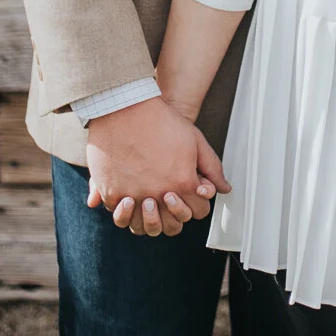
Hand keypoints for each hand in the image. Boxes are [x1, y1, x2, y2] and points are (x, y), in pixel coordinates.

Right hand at [85, 96, 229, 236]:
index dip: (197, 203)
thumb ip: (212, 168)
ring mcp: (134, 196)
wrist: (127, 107)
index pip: (198, 212)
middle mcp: (159, 195)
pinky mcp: (112, 193)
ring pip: (144, 227)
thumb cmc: (162, 121)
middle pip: (172, 226)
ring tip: (149, 200)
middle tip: (170, 199)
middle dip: (176, 216)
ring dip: (149, 219)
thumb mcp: (195, 141)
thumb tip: (224, 188)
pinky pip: (119, 214)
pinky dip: (125, 210)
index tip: (190, 192)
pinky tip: (129, 195)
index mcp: (183, 183)